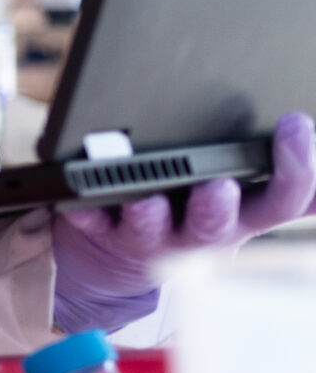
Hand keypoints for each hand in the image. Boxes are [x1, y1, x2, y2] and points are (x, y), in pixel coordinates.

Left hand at [51, 111, 315, 332]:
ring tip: (146, 198)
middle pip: (216, 223)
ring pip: (152, 228)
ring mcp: (151, 234)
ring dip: (150, 214)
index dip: (298, 168)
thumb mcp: (254, 198)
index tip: (296, 121)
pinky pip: (91, 223)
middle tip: (220, 185)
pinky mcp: (102, 230)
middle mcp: (201, 230)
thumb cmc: (201, 207)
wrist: (131, 252)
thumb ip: (291, 181)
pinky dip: (85, 212)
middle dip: (218, 206)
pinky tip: (79, 200)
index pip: (285, 199)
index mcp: (246, 214)